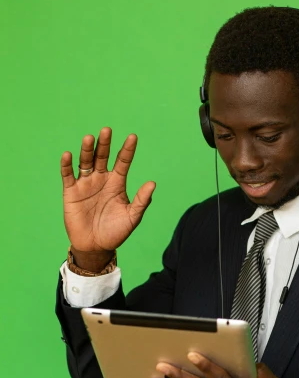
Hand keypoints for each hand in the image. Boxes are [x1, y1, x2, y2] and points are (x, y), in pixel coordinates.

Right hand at [60, 127, 155, 268]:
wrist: (96, 247)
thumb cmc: (116, 232)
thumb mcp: (132, 217)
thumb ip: (142, 200)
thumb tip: (152, 183)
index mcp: (117, 183)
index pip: (123, 162)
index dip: (127, 150)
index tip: (133, 137)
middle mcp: (101, 179)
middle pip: (103, 157)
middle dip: (105, 144)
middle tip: (107, 130)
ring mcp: (86, 184)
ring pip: (86, 162)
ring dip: (87, 150)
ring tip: (89, 138)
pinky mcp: (71, 192)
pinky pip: (68, 175)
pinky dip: (67, 165)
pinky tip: (68, 155)